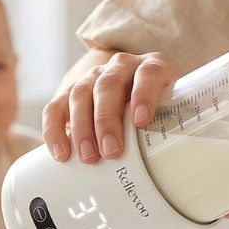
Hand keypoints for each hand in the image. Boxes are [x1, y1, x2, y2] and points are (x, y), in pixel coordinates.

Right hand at [43, 51, 177, 163]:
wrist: (137, 87)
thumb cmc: (159, 105)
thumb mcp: (172, 108)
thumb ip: (171, 124)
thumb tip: (174, 162)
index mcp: (152, 66)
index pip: (148, 73)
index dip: (144, 95)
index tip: (141, 121)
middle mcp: (121, 66)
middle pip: (108, 86)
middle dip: (107, 120)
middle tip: (111, 151)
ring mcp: (94, 75)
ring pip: (80, 94)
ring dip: (82, 128)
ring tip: (89, 157)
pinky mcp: (71, 90)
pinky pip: (56, 106)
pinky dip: (55, 130)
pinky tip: (61, 152)